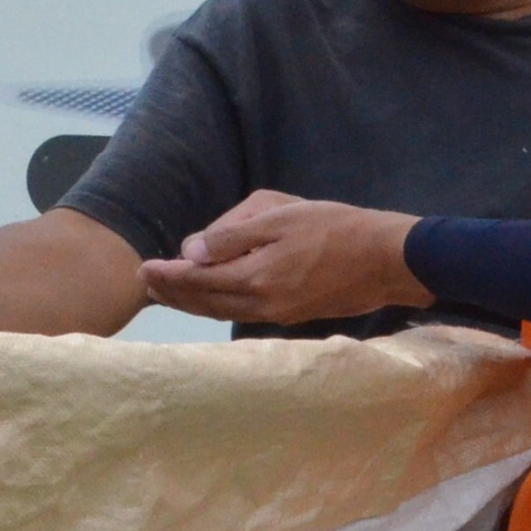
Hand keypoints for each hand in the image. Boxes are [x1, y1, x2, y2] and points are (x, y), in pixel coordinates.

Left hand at [140, 192, 428, 328]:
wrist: (386, 260)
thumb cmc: (335, 227)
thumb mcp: (280, 216)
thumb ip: (233, 234)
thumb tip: (190, 253)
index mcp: (255, 278)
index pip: (198, 280)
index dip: (169, 276)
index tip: (144, 268)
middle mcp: (261, 304)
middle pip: (205, 302)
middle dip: (174, 293)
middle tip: (147, 283)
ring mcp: (278, 314)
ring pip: (223, 310)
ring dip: (193, 302)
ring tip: (169, 293)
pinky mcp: (292, 314)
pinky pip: (243, 312)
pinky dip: (218, 304)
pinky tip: (213, 296)